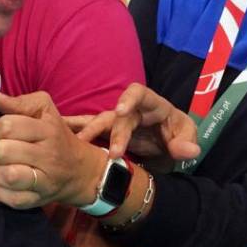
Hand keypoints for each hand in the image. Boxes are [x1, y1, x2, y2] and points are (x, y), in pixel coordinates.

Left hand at [0, 89, 106, 209]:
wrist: (80, 170)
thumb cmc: (55, 136)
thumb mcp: (44, 111)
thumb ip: (18, 102)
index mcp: (47, 130)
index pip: (8, 125)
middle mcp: (48, 155)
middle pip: (2, 151)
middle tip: (0, 151)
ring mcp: (45, 180)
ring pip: (7, 176)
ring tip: (0, 168)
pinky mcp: (39, 200)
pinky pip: (11, 199)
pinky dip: (1, 192)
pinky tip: (4, 184)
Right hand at [65, 83, 198, 168]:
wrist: (169, 146)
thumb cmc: (178, 135)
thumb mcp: (188, 138)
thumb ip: (187, 143)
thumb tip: (189, 151)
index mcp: (152, 105)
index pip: (139, 93)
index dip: (128, 99)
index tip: (120, 111)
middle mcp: (131, 111)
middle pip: (116, 116)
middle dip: (113, 133)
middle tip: (113, 153)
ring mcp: (117, 123)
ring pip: (98, 123)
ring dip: (87, 133)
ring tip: (74, 144)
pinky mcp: (108, 136)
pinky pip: (90, 132)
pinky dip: (74, 133)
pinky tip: (57, 136)